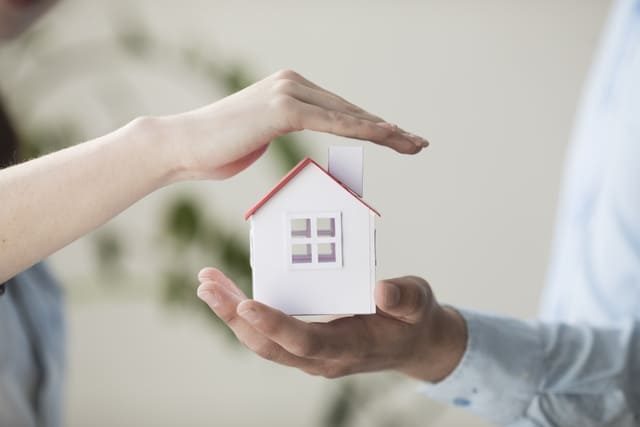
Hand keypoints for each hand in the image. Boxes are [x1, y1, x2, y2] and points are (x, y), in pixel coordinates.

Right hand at [152, 69, 427, 180]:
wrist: (183, 146)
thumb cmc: (216, 149)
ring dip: (385, 131)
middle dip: (388, 130)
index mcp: (290, 90)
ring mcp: (288, 93)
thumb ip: (281, 129)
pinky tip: (387, 136)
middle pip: (351, 111)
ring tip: (413, 144)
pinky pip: (331, 123)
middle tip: (418, 143)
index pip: (340, 111)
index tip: (398, 138)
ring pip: (348, 116)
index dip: (372, 125)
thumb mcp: (257, 137)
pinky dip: (361, 130)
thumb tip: (293, 135)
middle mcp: (293, 84)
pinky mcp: (283, 109)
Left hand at [196, 268, 465, 381]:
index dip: (275, 324)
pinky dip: (246, 314)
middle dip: (234, 317)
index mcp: (349, 347)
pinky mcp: (306, 346)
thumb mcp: (419, 302)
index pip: (304, 340)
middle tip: (207, 286)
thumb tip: (383, 289)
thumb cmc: (414, 320)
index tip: (246, 302)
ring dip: (233, 314)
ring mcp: (311, 355)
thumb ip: (404, 298)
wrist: (415, 345)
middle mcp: (323, 358)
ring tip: (208, 284)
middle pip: (269, 345)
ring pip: (262, 342)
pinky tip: (231, 294)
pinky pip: (268, 335)